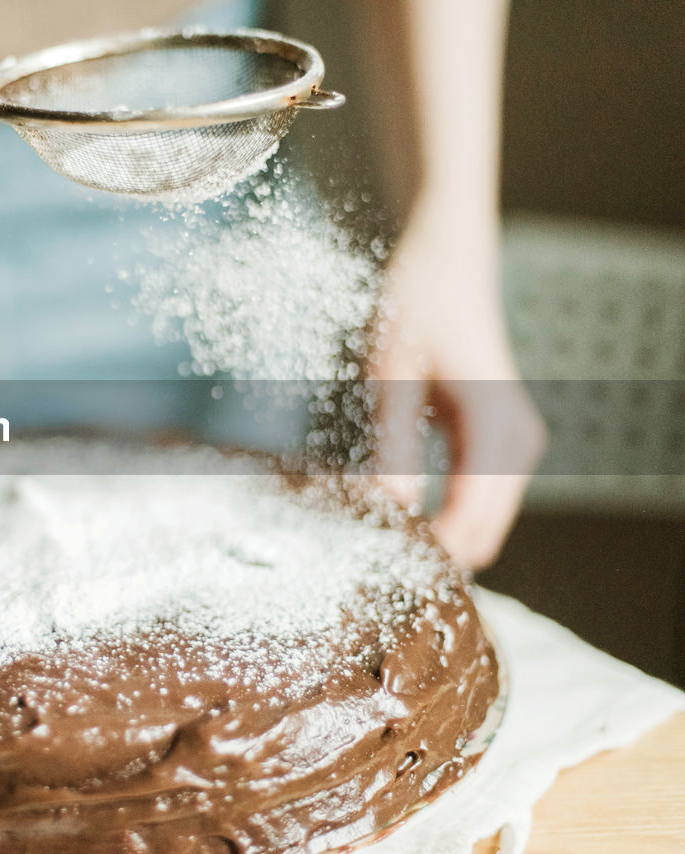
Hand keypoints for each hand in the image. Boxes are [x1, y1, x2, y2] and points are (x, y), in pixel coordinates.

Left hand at [372, 200, 546, 568]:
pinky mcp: (501, 444)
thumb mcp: (391, 373)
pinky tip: (397, 510)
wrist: (448, 261)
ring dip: (437, 535)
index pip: (467, 522)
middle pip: (481, 535)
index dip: (423, 551)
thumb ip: (392, 442)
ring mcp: (515, 446)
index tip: (371, 561)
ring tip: (376, 532)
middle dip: (430, 551)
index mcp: (495, 430)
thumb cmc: (417, 305)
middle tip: (366, 554)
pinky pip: (478, 500)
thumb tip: (390, 507)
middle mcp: (517, 444)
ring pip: (483, 524)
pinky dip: (444, 514)